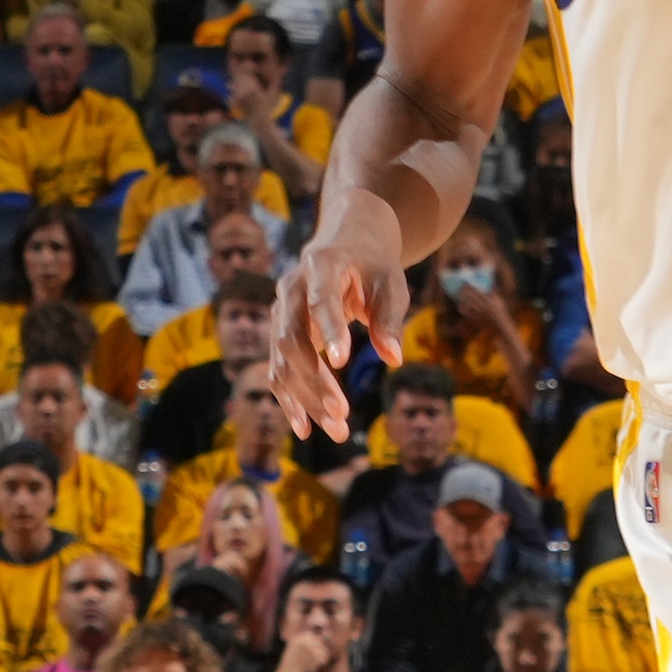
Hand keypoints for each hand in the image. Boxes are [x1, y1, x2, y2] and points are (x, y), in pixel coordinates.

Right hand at [272, 193, 403, 440]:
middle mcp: (290, 289)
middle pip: (292, 339)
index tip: (342, 361)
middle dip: (314, 380)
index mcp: (320, 266)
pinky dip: (289, 400)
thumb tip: (393, 359)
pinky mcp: (280, 334)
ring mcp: (280, 312)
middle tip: (342, 413)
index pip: (320, 300)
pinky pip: (278, 371)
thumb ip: (389, 318)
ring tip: (336, 430)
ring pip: (282, 361)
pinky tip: (306, 429)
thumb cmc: (373, 263)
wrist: (345, 242)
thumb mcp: (390, 283)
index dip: (329, 329)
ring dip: (305, 398)